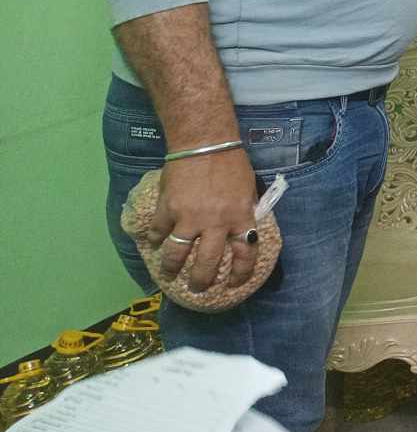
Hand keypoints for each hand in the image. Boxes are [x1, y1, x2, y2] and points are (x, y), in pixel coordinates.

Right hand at [150, 145, 257, 292]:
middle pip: (207, 263)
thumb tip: (242, 229)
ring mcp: (189, 218)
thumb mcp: (248, 189)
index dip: (240, 273)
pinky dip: (154, 240)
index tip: (234, 285)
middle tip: (197, 288)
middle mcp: (215, 223)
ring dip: (172, 268)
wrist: (204, 143)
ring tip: (169, 275)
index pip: (244, 254)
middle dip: (201, 281)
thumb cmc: (231, 163)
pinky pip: (158, 233)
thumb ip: (243, 211)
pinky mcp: (167, 210)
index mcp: (240, 217)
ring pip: (177, 254)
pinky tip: (153, 244)